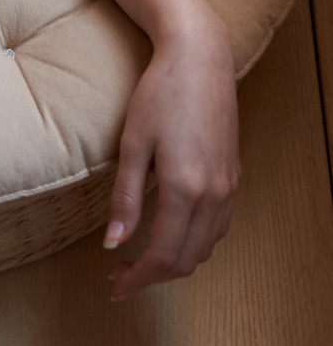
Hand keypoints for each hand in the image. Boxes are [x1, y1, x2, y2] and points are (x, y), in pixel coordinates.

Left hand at [103, 23, 239, 298]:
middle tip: (121, 276)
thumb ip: (125, 198)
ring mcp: (228, 186)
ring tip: (141, 258)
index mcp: (185, 188)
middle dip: (154, 276)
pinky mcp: (234, 176)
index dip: (138, 278)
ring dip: (175, 261)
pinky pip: (217, 226)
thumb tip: (112, 243)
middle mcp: (213, 194)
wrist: (200, 58)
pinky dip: (195, 242)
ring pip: (205, 247)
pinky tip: (172, 232)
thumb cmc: (160, 94)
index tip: (115, 286)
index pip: (162, 255)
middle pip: (187, 259)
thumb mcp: (132, 143)